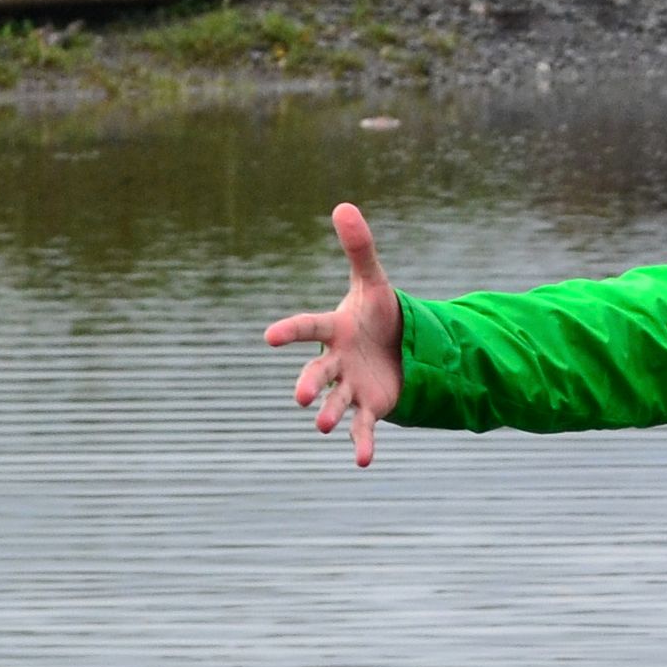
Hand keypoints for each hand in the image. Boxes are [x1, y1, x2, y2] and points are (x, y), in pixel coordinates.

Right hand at [265, 200, 404, 465]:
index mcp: (334, 329)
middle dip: (309, 382)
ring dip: (329, 413)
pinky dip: (362, 443)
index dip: (290, 331)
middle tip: (301, 395)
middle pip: (318, 371)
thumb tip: (344, 205)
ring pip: (337, 401)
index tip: (268, 337)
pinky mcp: (370, 406)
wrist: (398, 347)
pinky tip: (362, 462)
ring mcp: (351, 386)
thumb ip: (360, 249)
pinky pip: (364, 426)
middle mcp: (336, 361)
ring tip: (323, 425)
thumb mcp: (374, 282)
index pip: (308, 328)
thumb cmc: (378, 313)